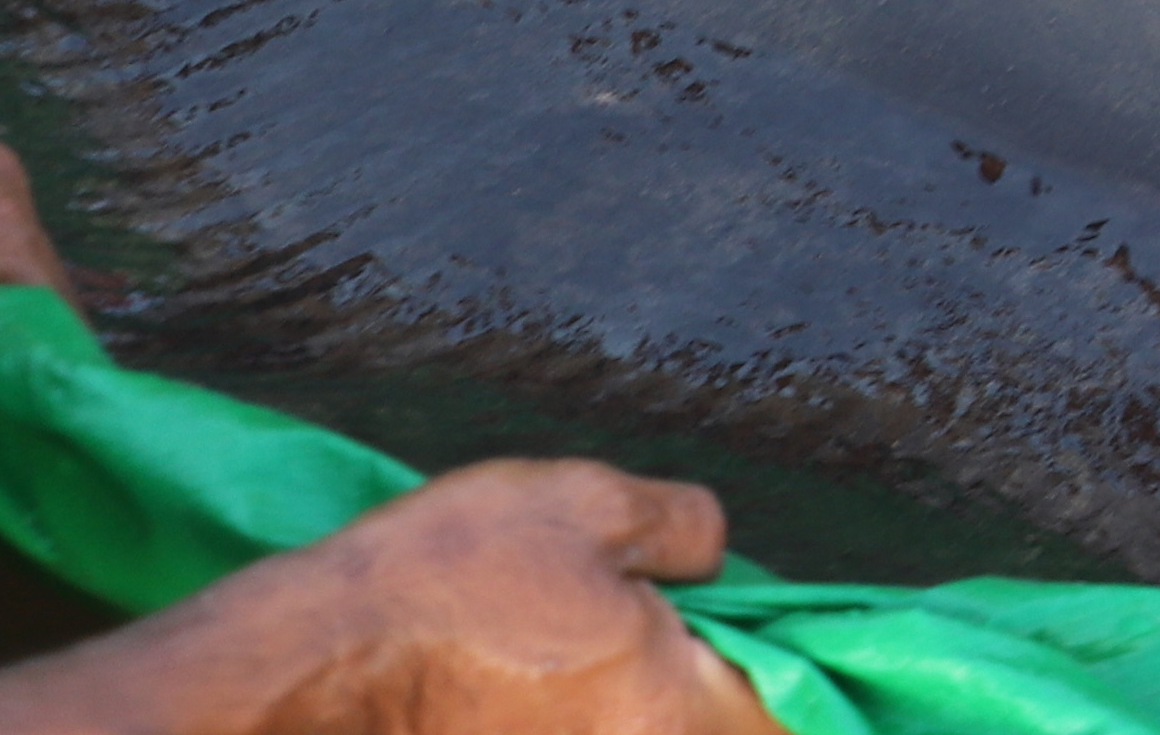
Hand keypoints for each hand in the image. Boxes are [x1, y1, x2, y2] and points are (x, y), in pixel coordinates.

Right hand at [0, 465, 773, 734]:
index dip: (804, 683)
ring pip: (649, 733)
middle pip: (722, 730)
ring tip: (612, 643)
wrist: (298, 665)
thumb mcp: (587, 504)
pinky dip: (597, 713)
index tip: (800, 646)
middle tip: (703, 632)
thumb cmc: (447, 576)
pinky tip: (562, 674)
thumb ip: (683, 528)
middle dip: (725, 691)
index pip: (787, 719)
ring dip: (658, 698)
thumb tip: (717, 557)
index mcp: (671, 709)